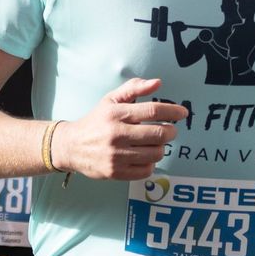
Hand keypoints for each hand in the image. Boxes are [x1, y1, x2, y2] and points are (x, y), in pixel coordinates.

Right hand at [54, 77, 188, 179]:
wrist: (71, 146)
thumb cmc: (96, 121)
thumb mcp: (111, 100)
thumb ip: (134, 88)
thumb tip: (158, 83)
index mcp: (116, 114)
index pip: (153, 110)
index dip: (173, 111)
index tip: (183, 113)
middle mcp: (116, 134)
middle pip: (159, 134)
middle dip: (170, 132)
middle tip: (169, 130)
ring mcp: (116, 155)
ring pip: (155, 153)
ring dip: (161, 148)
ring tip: (154, 143)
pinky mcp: (115, 172)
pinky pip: (146, 170)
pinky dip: (150, 163)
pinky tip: (144, 156)